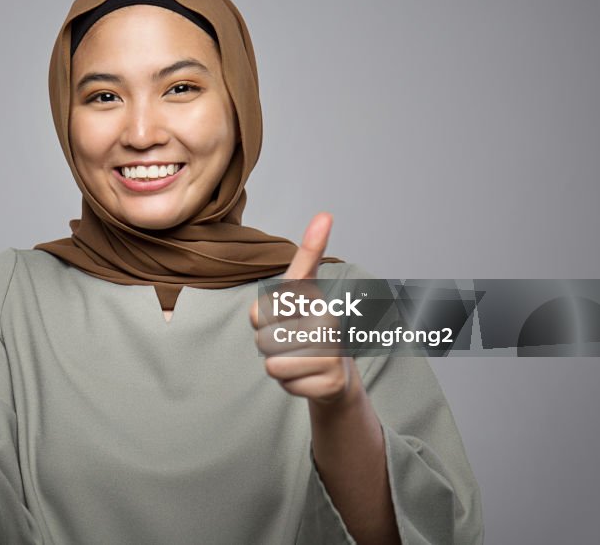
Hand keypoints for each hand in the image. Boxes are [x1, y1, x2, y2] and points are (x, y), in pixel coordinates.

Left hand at [250, 212, 352, 405]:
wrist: (335, 377)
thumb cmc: (309, 329)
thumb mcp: (298, 293)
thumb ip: (305, 257)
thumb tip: (325, 214)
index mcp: (313, 300)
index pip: (266, 305)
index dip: (264, 318)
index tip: (298, 284)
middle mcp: (326, 323)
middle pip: (263, 339)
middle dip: (269, 346)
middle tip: (291, 343)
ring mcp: (331, 354)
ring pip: (272, 364)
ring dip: (280, 366)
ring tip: (299, 359)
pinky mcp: (330, 382)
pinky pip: (286, 384)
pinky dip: (291, 384)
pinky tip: (308, 376)